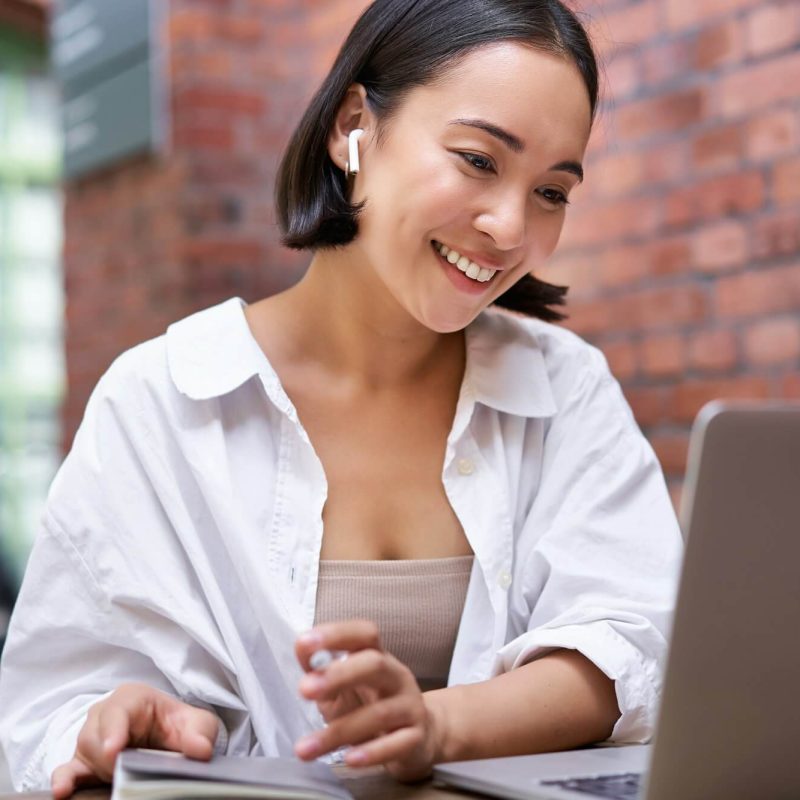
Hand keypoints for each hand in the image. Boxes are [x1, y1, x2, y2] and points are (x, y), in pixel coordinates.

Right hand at [51, 682, 218, 798]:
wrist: (165, 738)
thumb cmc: (175, 724)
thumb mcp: (196, 723)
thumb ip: (200, 733)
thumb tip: (200, 750)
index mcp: (132, 698)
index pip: (118, 710)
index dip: (114, 729)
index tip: (114, 750)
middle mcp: (105, 715)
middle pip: (96, 735)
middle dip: (109, 756)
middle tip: (123, 771)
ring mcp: (91, 740)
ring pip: (84, 753)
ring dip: (99, 770)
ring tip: (115, 781)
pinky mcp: (83, 764)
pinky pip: (67, 770)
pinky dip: (64, 780)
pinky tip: (62, 792)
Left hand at [294, 621, 443, 781]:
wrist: (420, 735)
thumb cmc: (371, 706)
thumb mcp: (342, 686)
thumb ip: (321, 670)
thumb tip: (301, 648)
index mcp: (378, 656)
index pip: (363, 634)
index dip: (335, 634)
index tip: (304, 643)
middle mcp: (397, 676)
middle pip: (375, 664)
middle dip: (339, 675)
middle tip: (304, 689)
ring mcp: (410, 706)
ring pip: (380, 714)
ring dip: (339, 730)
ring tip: (305, 747)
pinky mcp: (416, 738)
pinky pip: (396, 745)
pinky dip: (372, 753)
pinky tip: (349, 759)